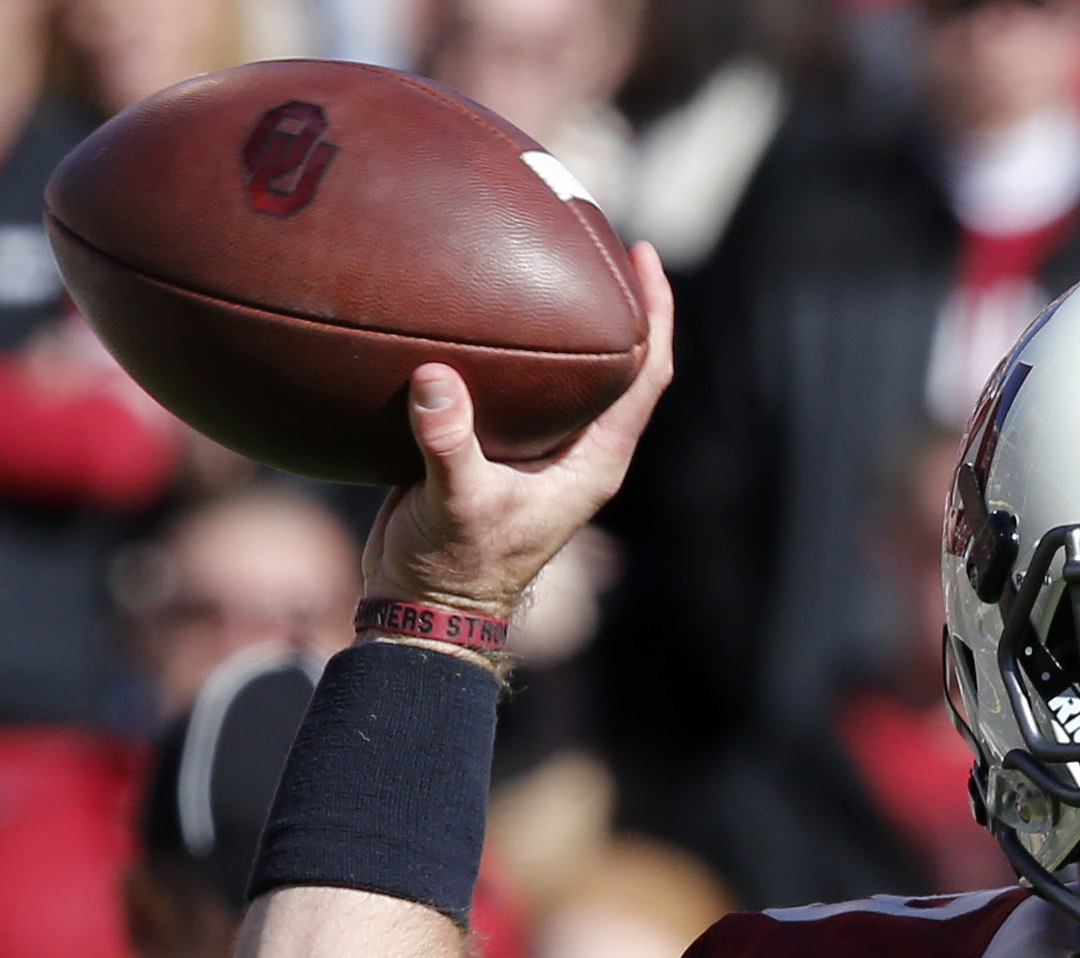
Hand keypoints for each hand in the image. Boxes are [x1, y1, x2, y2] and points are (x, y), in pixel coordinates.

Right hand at [362, 241, 674, 619]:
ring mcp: (540, 448)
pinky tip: (470, 300)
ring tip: (536, 249)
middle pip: (615, 360)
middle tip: (592, 230)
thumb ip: (449, 444)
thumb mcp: (452, 503)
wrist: (424, 605)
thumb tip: (436, 380)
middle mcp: (578, 450)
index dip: (656, 314)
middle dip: (612, 298)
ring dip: (559, 316)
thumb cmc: (452, 566)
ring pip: (566, 369)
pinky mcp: (499, 447)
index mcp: (594, 461)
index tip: (644, 254)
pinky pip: (511, 382)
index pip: (645, 375)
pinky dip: (502, 341)